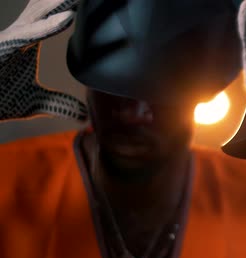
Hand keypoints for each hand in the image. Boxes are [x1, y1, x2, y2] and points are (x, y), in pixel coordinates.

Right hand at [0, 0, 86, 121]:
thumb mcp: (38, 104)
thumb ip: (62, 105)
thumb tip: (84, 117)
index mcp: (28, 39)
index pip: (56, 15)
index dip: (72, 4)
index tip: (96, 0)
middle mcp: (20, 32)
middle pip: (49, 7)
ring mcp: (11, 37)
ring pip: (40, 13)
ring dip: (62, 3)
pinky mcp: (4, 47)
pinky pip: (29, 33)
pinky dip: (49, 25)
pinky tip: (67, 18)